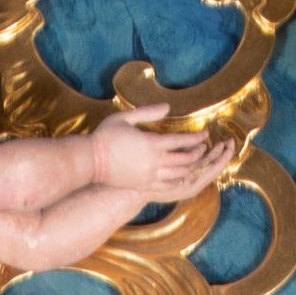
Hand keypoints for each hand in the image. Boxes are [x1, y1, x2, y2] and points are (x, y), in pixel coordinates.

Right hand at [91, 116, 215, 202]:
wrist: (90, 161)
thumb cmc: (106, 136)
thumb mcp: (126, 117)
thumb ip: (149, 112)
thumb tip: (168, 108)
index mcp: (151, 143)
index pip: (181, 141)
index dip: (196, 138)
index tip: (205, 134)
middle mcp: (154, 162)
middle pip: (184, 160)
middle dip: (197, 154)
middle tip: (203, 148)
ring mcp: (149, 176)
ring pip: (178, 175)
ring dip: (190, 168)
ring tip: (195, 161)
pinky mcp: (143, 186)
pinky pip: (167, 186)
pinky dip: (178, 181)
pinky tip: (182, 177)